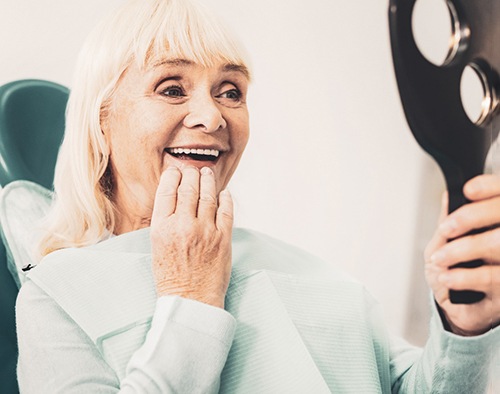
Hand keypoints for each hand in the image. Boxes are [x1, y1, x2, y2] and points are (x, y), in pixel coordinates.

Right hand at [150, 166, 232, 308]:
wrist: (190, 300)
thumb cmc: (171, 277)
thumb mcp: (156, 246)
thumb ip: (165, 221)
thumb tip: (175, 197)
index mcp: (162, 228)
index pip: (167, 190)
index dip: (173, 176)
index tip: (176, 171)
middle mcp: (183, 226)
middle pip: (189, 188)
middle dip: (191, 174)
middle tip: (193, 170)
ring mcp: (205, 231)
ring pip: (208, 195)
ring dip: (208, 180)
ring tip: (207, 174)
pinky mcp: (222, 238)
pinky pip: (226, 210)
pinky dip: (225, 197)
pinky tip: (223, 193)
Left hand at [425, 174, 499, 335]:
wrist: (455, 308)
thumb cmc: (452, 270)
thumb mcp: (443, 242)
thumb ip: (448, 220)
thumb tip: (450, 197)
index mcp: (495, 224)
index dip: (488, 188)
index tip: (467, 190)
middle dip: (472, 216)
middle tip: (447, 229)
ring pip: (497, 245)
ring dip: (462, 250)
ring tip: (440, 259)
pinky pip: (491, 278)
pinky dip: (463, 276)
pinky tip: (448, 277)